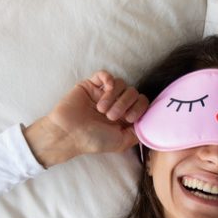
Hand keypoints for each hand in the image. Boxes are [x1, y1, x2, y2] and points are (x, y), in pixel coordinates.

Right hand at [24, 70, 148, 167]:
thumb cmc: (94, 140)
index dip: (140, 108)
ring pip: (121, 83)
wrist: (69, 133)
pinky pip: (105, 75)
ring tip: (102, 110)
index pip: (142, 102)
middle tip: (111, 116)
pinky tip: (105, 89)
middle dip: (125, 104)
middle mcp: (116, 104)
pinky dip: (108, 80)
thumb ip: (137, 133)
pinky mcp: (91, 85)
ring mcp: (103, 94)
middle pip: (133, 92)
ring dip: (113, 97)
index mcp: (124, 117)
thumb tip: (148, 122)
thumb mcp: (122, 142)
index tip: (129, 119)